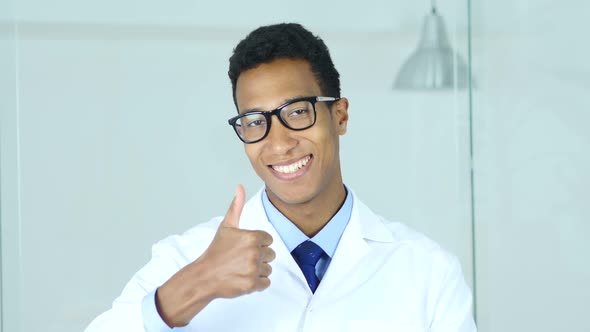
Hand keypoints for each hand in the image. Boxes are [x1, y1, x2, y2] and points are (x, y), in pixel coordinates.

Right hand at [155, 185, 275, 326]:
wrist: (204, 276)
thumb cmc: (216, 250)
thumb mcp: (226, 226)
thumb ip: (236, 206)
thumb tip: (240, 186)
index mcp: (252, 237)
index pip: (268, 240)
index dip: (258, 244)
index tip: (243, 247)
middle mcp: (255, 252)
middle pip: (270, 255)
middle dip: (259, 257)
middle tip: (241, 259)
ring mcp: (254, 269)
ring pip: (268, 269)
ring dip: (258, 271)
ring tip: (242, 269)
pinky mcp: (252, 285)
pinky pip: (266, 283)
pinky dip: (257, 283)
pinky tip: (244, 278)